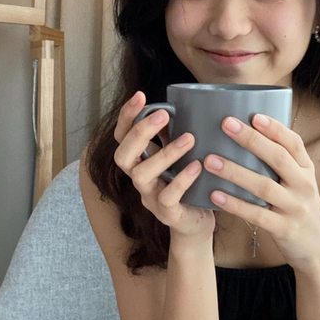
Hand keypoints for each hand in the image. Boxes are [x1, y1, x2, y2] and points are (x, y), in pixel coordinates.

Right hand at [113, 91, 215, 239]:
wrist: (197, 223)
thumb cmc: (188, 184)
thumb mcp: (179, 156)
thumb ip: (174, 135)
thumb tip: (180, 103)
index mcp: (141, 161)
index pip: (122, 136)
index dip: (127, 116)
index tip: (140, 95)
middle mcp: (139, 178)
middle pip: (123, 155)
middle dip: (140, 132)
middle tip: (163, 113)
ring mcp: (150, 197)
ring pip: (142, 175)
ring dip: (165, 153)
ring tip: (189, 138)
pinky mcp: (167, 214)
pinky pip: (167, 197)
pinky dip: (181, 180)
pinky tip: (197, 166)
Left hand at [205, 114, 319, 270]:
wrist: (317, 249)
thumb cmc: (299, 207)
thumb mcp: (300, 182)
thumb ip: (284, 162)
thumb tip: (252, 132)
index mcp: (307, 169)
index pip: (294, 143)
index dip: (275, 128)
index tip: (254, 115)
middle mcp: (304, 185)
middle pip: (278, 158)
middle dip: (251, 139)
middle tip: (226, 124)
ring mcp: (295, 208)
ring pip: (263, 186)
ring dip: (235, 171)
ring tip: (210, 160)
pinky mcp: (284, 228)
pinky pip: (256, 215)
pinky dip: (235, 204)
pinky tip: (215, 194)